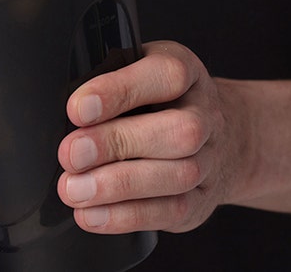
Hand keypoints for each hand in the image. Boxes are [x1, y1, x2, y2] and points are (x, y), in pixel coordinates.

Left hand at [56, 40, 246, 233]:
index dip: (120, 90)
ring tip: (74, 189)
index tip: (78, 109)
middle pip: (178, 130)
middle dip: (118, 143)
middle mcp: (205, 116)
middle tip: (72, 154)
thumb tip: (70, 113)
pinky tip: (92, 213)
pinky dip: (125, 216)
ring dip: (118, 186)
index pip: (167, 75)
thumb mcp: (138, 74)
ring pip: (177, 175)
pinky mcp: (200, 201)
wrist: (220, 139)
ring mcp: (208, 161)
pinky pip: (170, 212)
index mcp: (187, 73)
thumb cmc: (162, 104)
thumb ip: (108, 85)